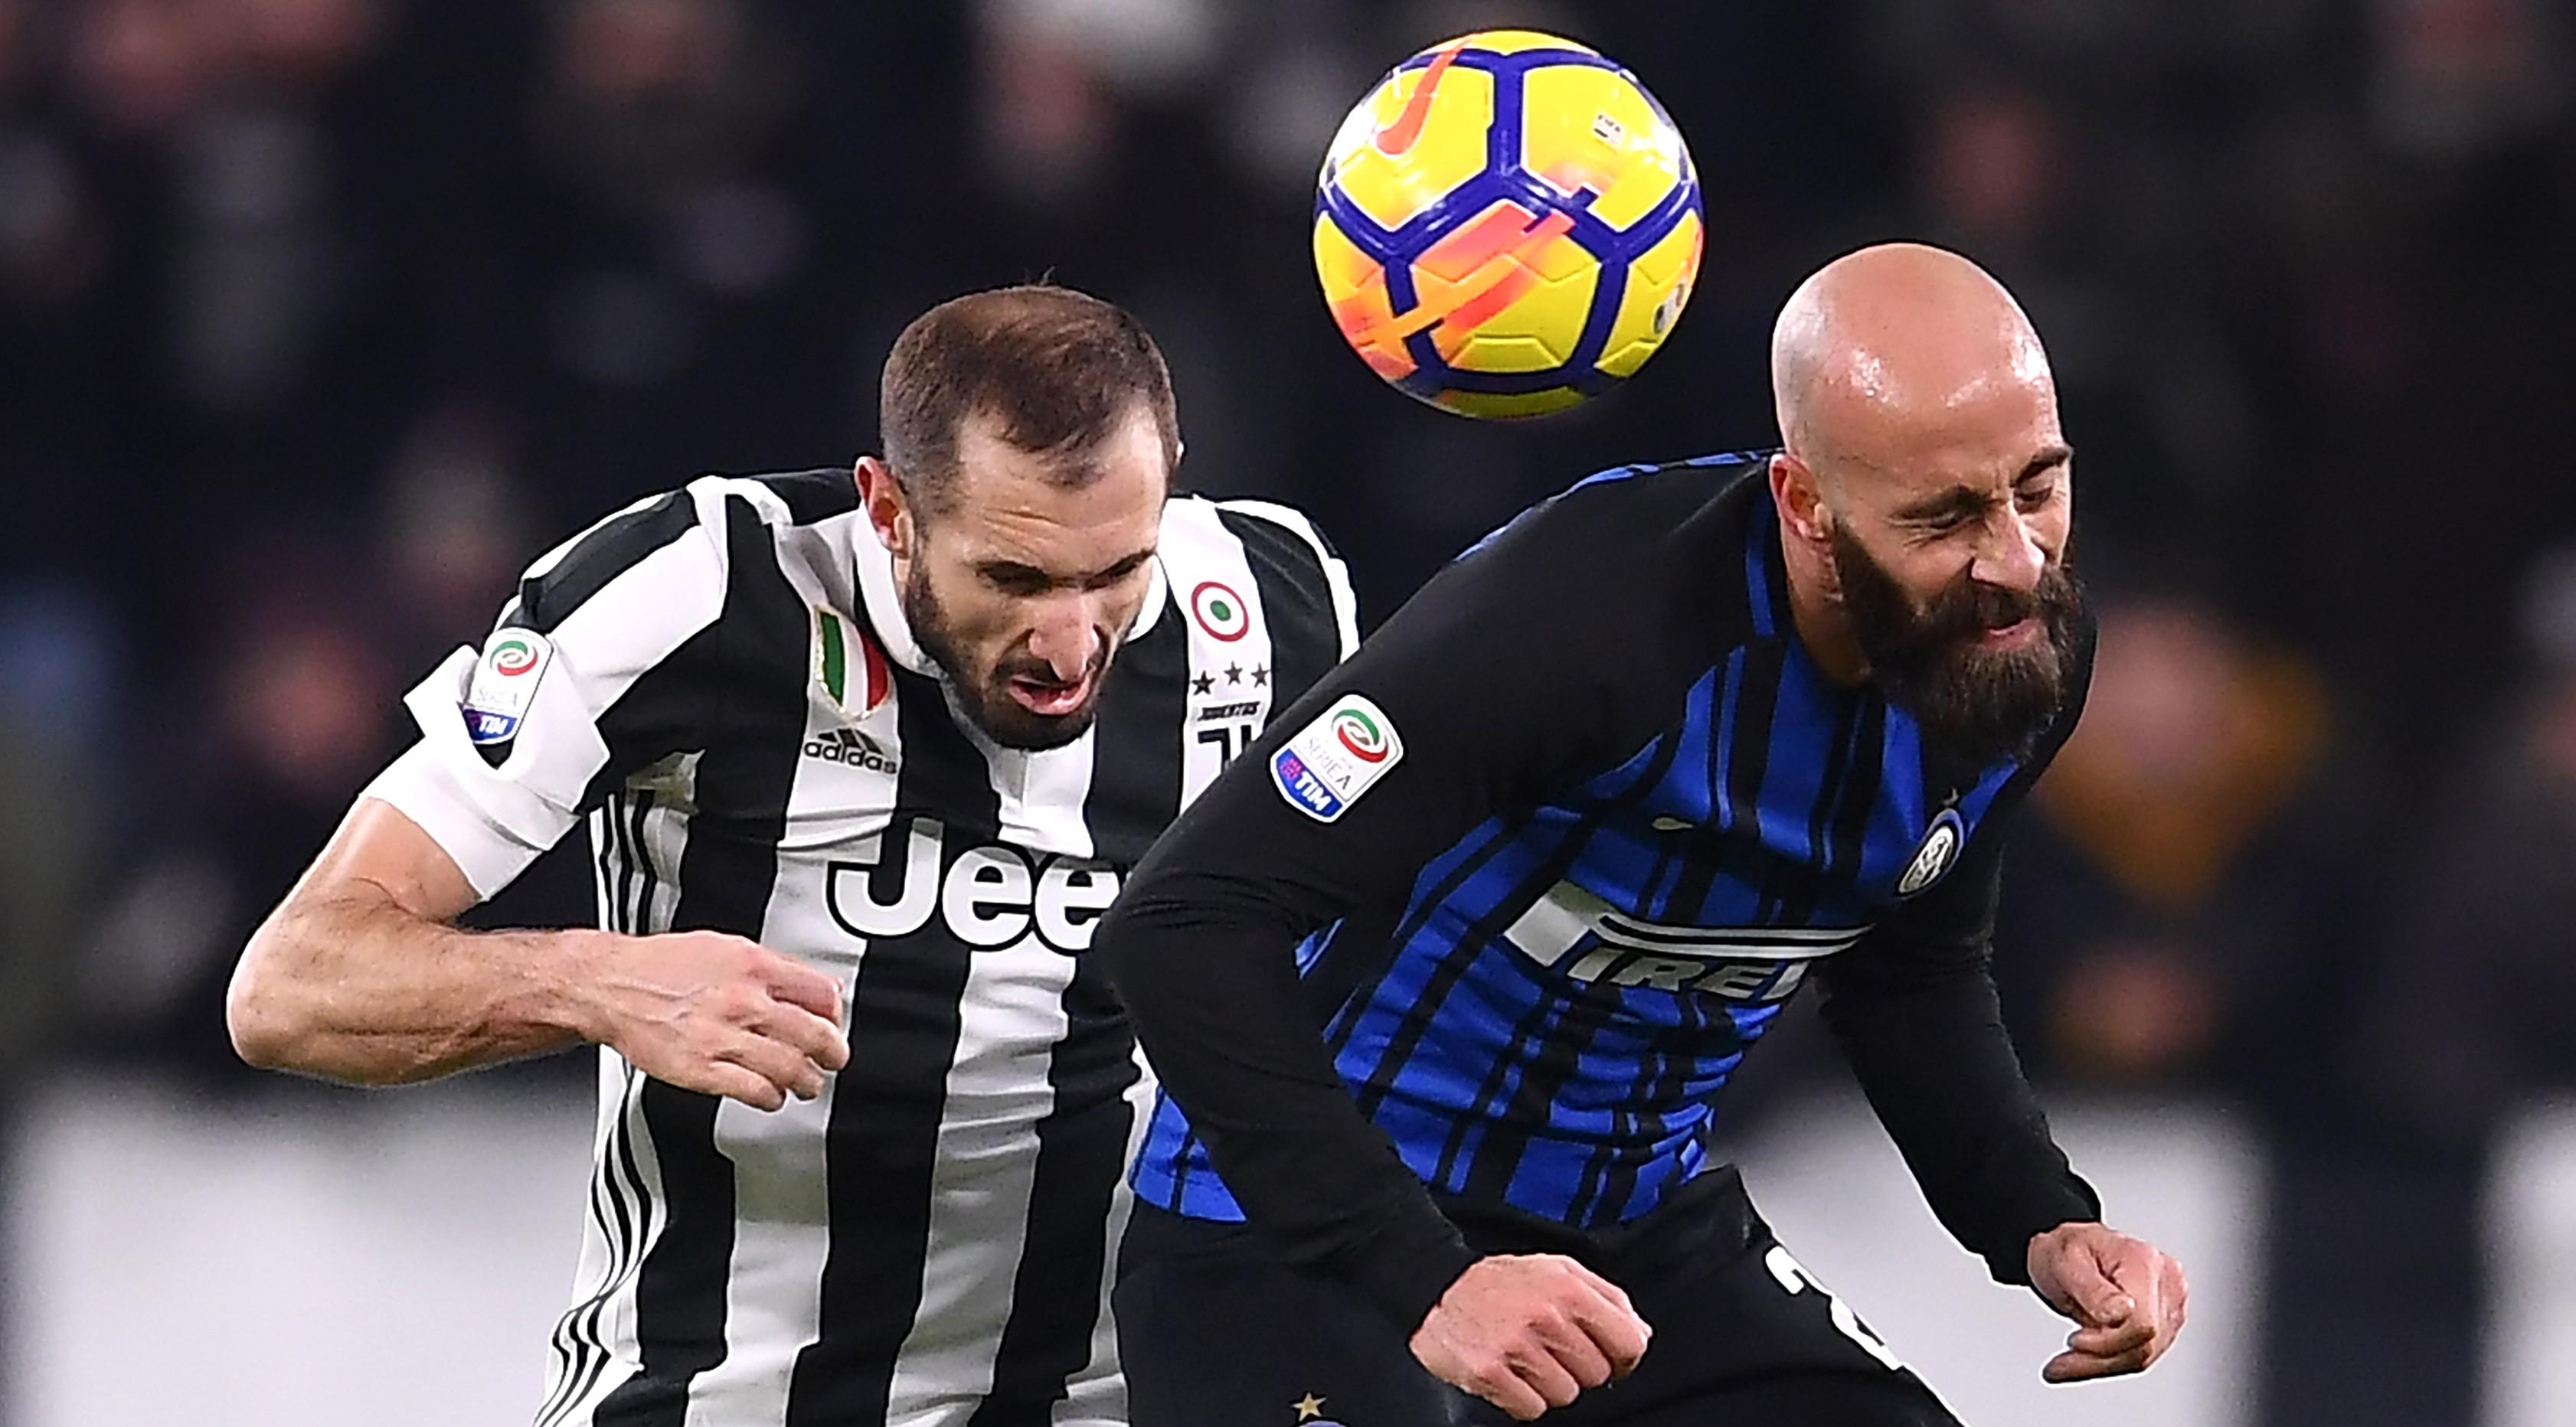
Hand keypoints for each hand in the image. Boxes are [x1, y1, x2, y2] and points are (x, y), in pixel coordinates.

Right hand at [578, 930, 851, 1109]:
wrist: (611, 986)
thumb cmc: (663, 966)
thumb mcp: (727, 947)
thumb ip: (776, 967)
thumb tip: (821, 985)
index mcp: (753, 966)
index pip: (821, 994)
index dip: (835, 1015)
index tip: (833, 1024)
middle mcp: (742, 1001)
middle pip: (814, 1035)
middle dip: (833, 1053)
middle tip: (834, 1059)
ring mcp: (721, 1037)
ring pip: (790, 1068)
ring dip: (808, 1081)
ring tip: (808, 1083)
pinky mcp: (700, 1069)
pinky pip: (754, 1090)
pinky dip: (772, 1097)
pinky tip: (771, 1094)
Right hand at [1408, 1254, 1651, 1420]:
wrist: (1436, 1286)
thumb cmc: (1503, 1281)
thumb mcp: (1560, 1270)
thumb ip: (1607, 1298)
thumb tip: (1641, 1334)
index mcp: (1569, 1289)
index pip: (1630, 1343)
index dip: (1623, 1357)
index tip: (1609, 1356)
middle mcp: (1546, 1317)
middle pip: (1597, 1375)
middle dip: (1579, 1368)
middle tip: (1551, 1350)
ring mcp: (1516, 1347)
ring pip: (1566, 1396)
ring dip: (1549, 1384)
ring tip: (1526, 1359)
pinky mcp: (1489, 1373)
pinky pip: (1531, 1410)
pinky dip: (1522, 1399)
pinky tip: (1509, 1373)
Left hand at [2026, 1222, 2187, 1382]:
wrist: (2070, 1251)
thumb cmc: (2067, 1249)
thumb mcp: (2065, 1262)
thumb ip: (2094, 1290)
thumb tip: (2123, 1313)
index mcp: (2144, 1262)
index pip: (2142, 1322)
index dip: (2108, 1341)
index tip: (2074, 1341)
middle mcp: (2166, 1283)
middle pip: (2143, 1344)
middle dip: (2097, 1359)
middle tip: (2060, 1363)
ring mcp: (2168, 1305)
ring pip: (2142, 1356)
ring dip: (2098, 1366)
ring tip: (2065, 1363)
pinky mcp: (2163, 1324)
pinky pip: (2139, 1356)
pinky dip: (2106, 1364)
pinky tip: (2080, 1362)